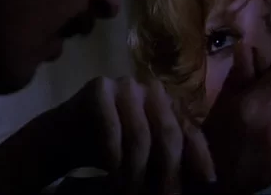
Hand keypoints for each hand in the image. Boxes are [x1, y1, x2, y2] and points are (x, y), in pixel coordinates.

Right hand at [52, 76, 215, 193]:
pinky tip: (111, 174)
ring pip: (140, 135)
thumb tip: (204, 183)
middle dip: (168, 173)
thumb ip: (171, 161)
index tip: (207, 184)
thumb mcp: (148, 157)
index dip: (200, 158)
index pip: (191, 130)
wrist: (63, 137)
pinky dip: (113, 157)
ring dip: (136, 172)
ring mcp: (125, 85)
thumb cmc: (111, 150)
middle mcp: (152, 89)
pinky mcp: (99, 88)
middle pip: (169, 133)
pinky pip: (112, 128)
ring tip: (131, 193)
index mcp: (170, 103)